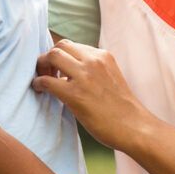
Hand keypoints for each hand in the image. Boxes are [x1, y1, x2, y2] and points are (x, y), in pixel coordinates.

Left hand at [32, 39, 146, 151]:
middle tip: (47, 72)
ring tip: (43, 79)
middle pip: (60, 46)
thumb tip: (67, 72)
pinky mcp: (75, 94)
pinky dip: (39, 83)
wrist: (135, 127)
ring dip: (42, 66)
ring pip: (52, 56)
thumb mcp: (110, 77)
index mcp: (103, 56)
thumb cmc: (122, 108)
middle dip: (49, 57)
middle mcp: (93, 60)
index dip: (61, 55)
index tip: (57, 68)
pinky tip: (40, 89)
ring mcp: (84, 76)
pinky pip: (47, 81)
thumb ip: (92, 69)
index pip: (72, 45)